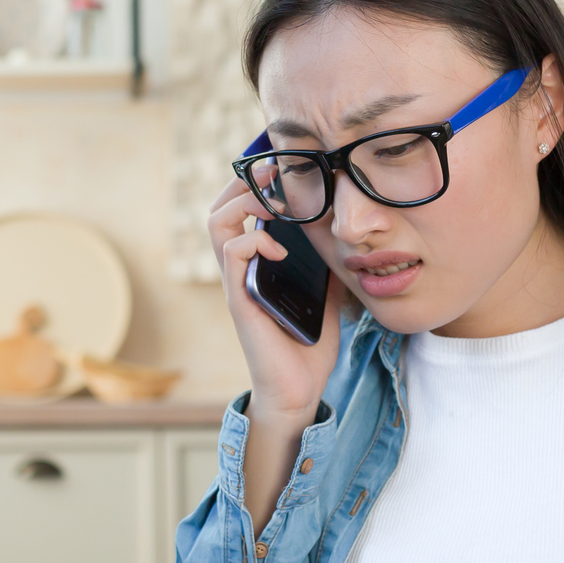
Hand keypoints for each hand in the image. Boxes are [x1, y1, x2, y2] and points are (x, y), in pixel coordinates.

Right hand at [209, 178, 343, 533]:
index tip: (281, 172)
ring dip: (245, 203)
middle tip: (274, 177)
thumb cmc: (307, 346)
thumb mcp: (326, 295)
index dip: (253, 185)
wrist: (298, 390)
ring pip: (217, 223)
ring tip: (273, 206)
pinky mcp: (240, 300)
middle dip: (244, 184)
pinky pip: (232, 254)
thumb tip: (347, 240)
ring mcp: (236, 283)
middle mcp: (239, 270)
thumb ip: (327, 266)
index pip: (238, 211)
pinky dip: (255, 241)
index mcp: (255, 265)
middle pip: (219, 208)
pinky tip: (279, 250)